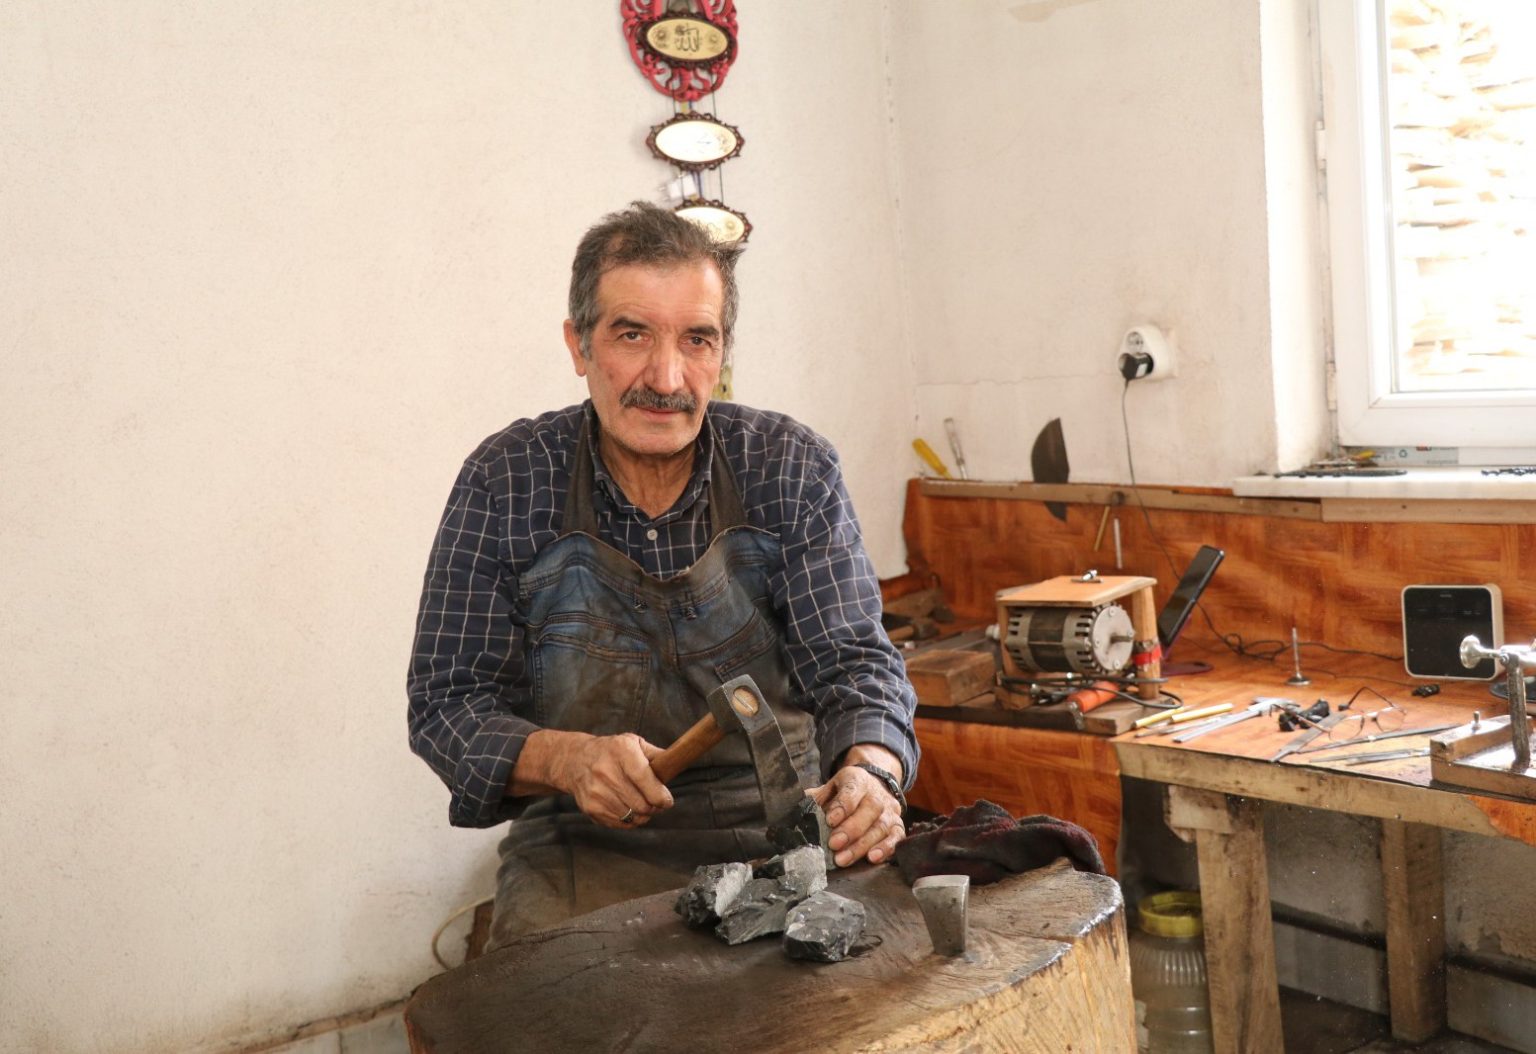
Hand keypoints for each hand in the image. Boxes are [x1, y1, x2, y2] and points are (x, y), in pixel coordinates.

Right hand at [514, 730, 674, 827]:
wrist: (575, 761)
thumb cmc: (612, 752)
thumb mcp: (634, 743)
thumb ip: (657, 756)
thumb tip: (676, 766)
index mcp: (622, 750)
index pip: (647, 781)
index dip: (662, 796)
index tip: (666, 800)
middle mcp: (606, 771)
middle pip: (642, 804)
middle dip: (654, 807)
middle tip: (655, 802)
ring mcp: (597, 791)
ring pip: (633, 817)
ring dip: (642, 815)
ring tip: (641, 804)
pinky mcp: (590, 807)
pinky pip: (620, 823)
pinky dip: (629, 820)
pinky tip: (627, 807)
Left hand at [808, 763, 904, 867]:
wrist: (873, 786)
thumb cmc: (845, 793)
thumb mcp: (829, 789)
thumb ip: (815, 800)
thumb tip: (795, 814)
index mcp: (857, 779)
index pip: (852, 790)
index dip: (842, 806)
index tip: (830, 820)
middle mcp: (877, 793)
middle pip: (870, 809)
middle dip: (852, 829)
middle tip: (834, 845)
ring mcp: (890, 810)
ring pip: (882, 826)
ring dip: (862, 845)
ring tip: (843, 859)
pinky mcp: (898, 825)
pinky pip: (897, 837)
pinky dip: (886, 848)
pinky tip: (872, 858)